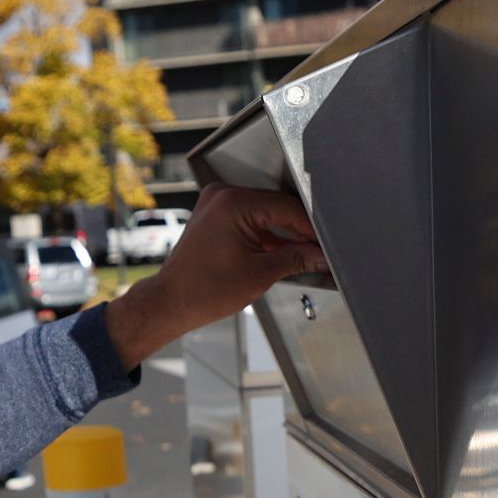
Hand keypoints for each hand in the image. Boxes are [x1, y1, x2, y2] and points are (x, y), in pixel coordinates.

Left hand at [103, 186, 324, 367]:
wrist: (171, 302)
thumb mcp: (260, 275)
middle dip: (299, 230)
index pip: (286, 208)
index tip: (325, 243)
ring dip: (284, 233)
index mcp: (234, 203)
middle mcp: (223, 195)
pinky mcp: (215, 215)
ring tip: (303, 254)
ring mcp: (217, 203)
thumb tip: (320, 255)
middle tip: (319, 250)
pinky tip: (282, 251)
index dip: (311, 227)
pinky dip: (266, 234)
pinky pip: (249, 218)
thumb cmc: (203, 291)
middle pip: (276, 207)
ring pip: (265, 213)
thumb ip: (296, 259)